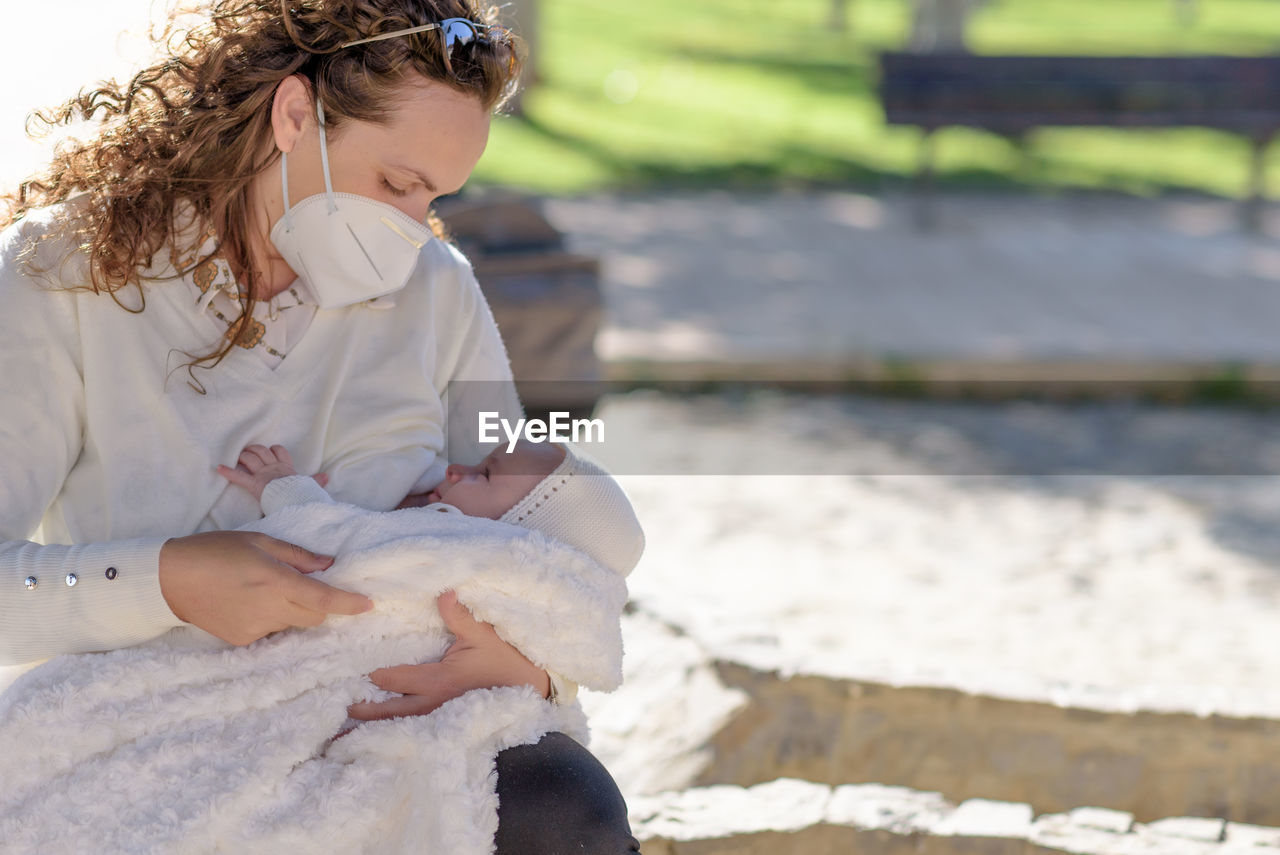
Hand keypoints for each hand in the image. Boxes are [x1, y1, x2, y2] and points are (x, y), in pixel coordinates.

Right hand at [159, 531, 372, 645]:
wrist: (171, 578)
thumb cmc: (216, 551)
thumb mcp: (260, 542)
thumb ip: (297, 556)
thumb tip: (328, 565)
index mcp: (276, 581)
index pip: (323, 599)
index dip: (349, 604)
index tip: (368, 604)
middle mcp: (269, 609)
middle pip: (314, 618)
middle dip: (320, 605)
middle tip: (305, 586)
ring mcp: (255, 629)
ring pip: (292, 625)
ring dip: (293, 611)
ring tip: (266, 591)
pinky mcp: (242, 640)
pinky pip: (270, 632)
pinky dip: (271, 619)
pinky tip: (250, 603)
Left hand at [217, 444, 327, 501]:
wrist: (297, 503)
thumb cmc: (303, 496)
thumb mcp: (310, 486)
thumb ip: (316, 480)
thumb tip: (326, 476)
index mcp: (286, 468)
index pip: (279, 451)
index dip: (272, 450)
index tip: (268, 452)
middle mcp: (273, 468)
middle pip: (261, 451)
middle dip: (253, 450)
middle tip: (247, 453)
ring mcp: (263, 475)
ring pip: (250, 458)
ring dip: (242, 456)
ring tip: (238, 457)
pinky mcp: (254, 484)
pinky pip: (239, 476)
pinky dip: (228, 472)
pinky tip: (218, 468)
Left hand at [347, 590, 550, 720]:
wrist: (531, 691)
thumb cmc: (507, 662)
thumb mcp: (484, 635)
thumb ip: (460, 616)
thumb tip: (443, 591)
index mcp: (438, 681)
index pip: (393, 679)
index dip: (370, 677)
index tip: (346, 675)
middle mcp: (433, 705)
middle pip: (387, 712)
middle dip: (360, 712)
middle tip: (334, 713)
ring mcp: (439, 721)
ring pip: (398, 727)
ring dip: (374, 728)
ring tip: (344, 736)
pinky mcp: (446, 727)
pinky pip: (413, 734)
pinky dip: (394, 735)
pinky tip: (380, 741)